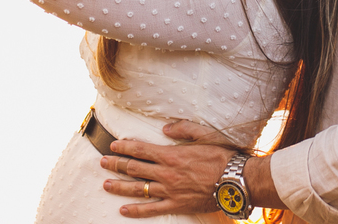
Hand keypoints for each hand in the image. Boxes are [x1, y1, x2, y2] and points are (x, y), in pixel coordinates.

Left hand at [100, 121, 235, 217]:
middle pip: (134, 168)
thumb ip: (182, 129)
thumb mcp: (204, 134)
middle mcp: (166, 173)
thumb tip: (164, 128)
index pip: (140, 150)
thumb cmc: (222, 157)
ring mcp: (169, 191)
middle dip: (116, 164)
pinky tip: (123, 209)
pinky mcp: (176, 205)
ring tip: (106, 184)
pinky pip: (151, 209)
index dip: (124, 147)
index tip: (113, 146)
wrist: (235, 180)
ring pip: (138, 188)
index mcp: (171, 154)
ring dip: (120, 186)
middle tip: (103, 162)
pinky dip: (136, 210)